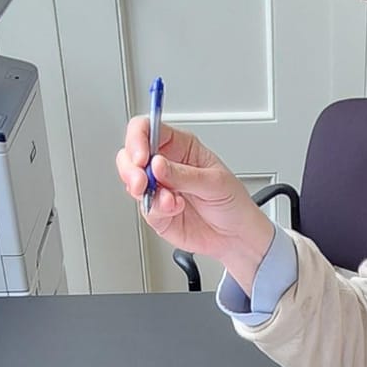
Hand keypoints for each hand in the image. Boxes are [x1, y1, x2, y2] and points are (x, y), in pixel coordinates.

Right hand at [115, 115, 273, 290]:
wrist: (236, 236)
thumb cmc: (232, 202)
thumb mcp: (215, 183)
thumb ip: (184, 174)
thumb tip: (157, 165)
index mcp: (181, 147)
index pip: (148, 130)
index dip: (138, 139)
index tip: (141, 157)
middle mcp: (166, 165)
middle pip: (131, 155)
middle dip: (130, 168)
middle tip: (142, 182)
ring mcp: (160, 188)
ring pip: (132, 182)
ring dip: (144, 192)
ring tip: (168, 201)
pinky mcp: (157, 211)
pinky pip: (145, 207)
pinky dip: (157, 209)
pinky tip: (175, 209)